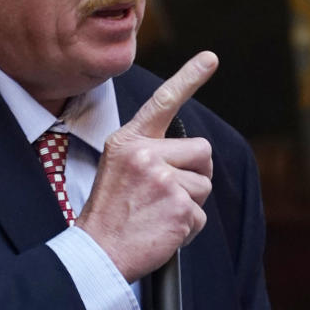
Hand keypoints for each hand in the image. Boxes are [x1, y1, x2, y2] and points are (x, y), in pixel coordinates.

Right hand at [75, 51, 217, 282]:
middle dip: (195, 173)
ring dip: (189, 203)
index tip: (210, 57)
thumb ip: (149, 153)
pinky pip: (201, 215)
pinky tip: (162, 230)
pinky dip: (188, 228)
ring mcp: (162, 178)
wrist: (98, 252)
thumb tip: (193, 154)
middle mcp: (144, 153)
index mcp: (128, 141)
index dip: (189, 77)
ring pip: (204, 184)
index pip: (163, 102)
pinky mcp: (178, 205)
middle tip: (165, 194)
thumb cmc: (111, 213)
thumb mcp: (119, 168)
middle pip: (201, 151)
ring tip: (158, 214)